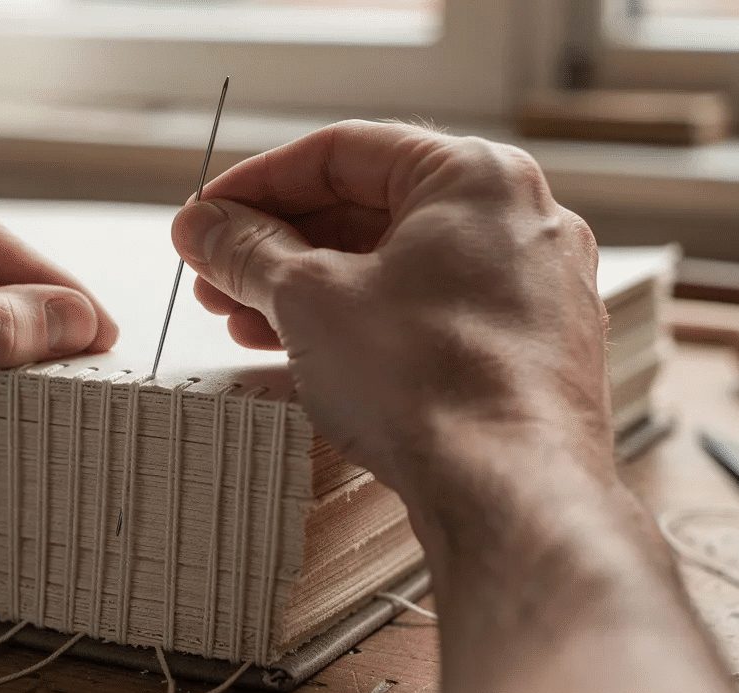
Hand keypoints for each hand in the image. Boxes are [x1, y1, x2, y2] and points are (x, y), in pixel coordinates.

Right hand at [168, 121, 738, 692]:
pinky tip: (305, 352)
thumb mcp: (308, 300)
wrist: (513, 494)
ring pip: (397, 268)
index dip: (256, 185)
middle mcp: (518, 222)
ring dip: (310, 290)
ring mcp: (532, 290)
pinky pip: (429, 315)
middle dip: (278, 245)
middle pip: (370, 211)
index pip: (342, 152)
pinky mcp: (530, 351)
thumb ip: (247, 251)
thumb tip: (206, 228)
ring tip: (243, 320)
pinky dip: (364, 324)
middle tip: (216, 274)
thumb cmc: (433, 386)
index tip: (207, 217)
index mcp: (475, 177)